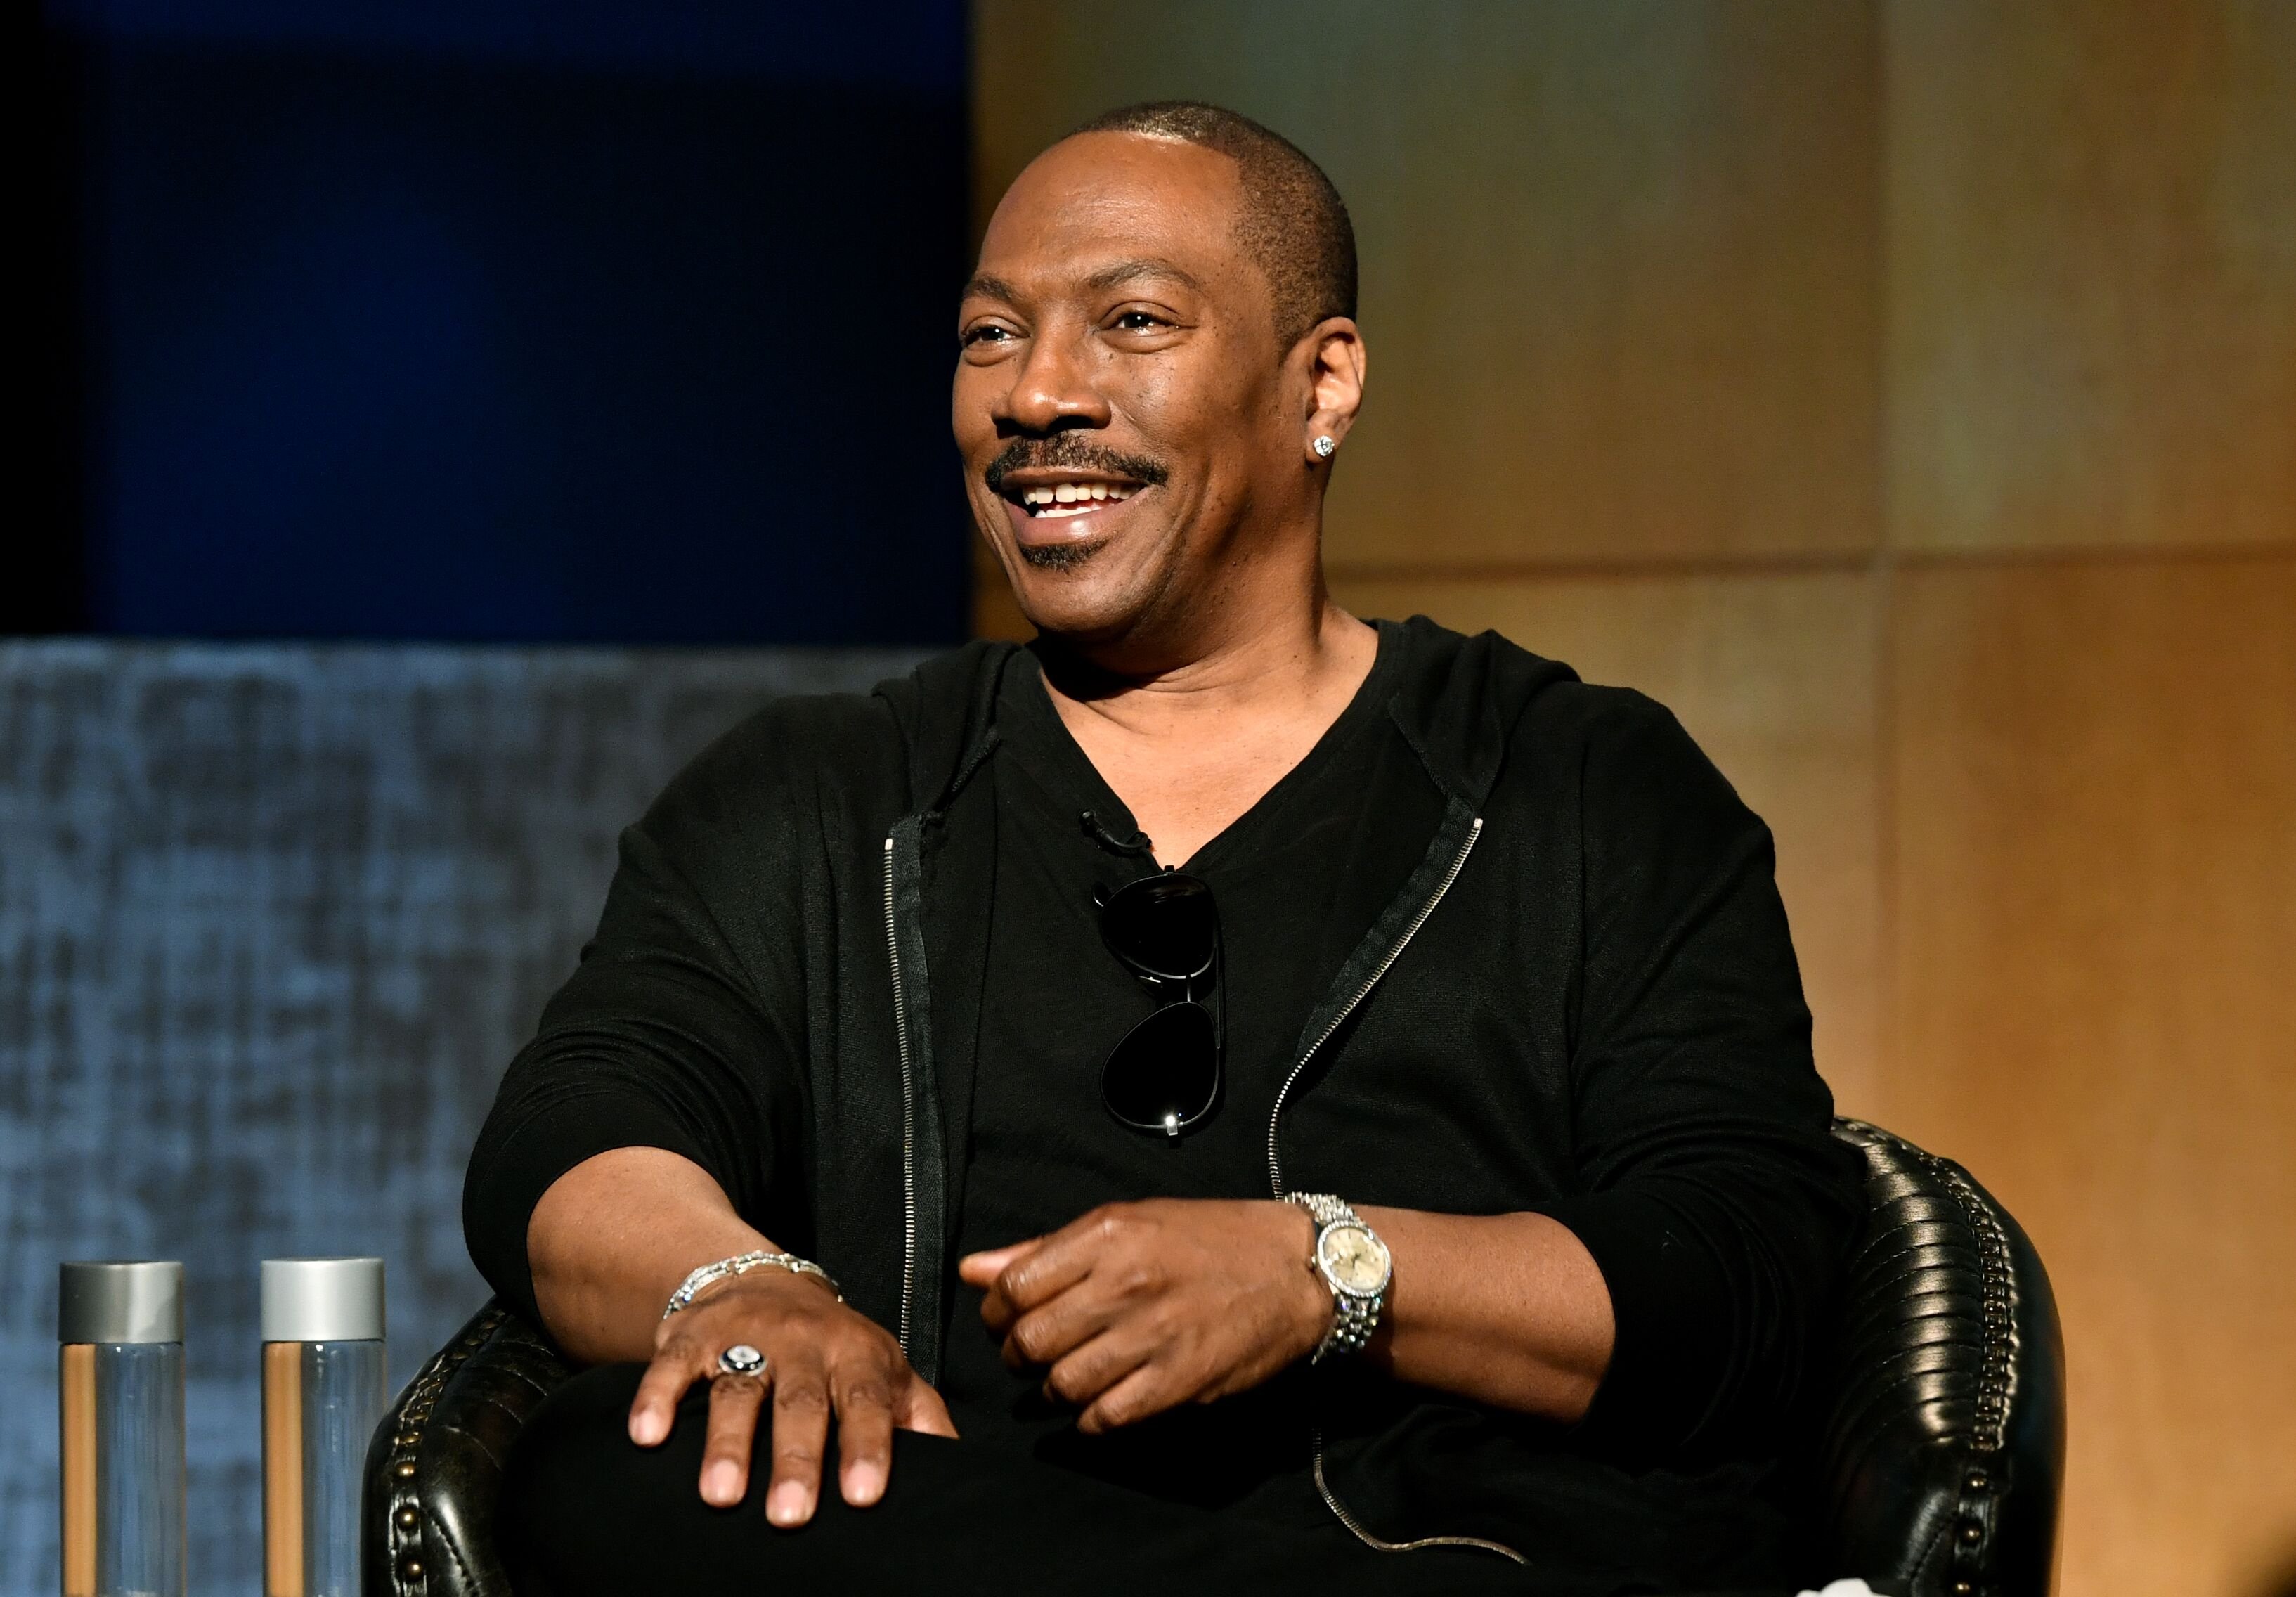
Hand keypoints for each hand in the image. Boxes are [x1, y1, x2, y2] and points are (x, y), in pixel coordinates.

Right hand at [627, 1269, 955, 1525]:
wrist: (762, 1280)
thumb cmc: (834, 1348)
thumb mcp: (885, 1370)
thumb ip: (921, 1417)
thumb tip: (960, 1471)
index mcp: (857, 1355)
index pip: (866, 1403)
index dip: (867, 1447)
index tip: (863, 1496)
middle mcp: (803, 1344)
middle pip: (800, 1404)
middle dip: (797, 1459)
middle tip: (790, 1517)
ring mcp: (745, 1338)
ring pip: (737, 1391)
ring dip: (728, 1444)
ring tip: (721, 1496)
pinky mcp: (692, 1337)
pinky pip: (672, 1367)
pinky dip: (657, 1399)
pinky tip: (646, 1436)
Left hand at [957, 1198, 1329, 1433]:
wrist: (1294, 1270)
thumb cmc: (1208, 1240)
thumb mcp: (1129, 1222)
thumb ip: (1047, 1250)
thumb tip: (974, 1270)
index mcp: (1108, 1235)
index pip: (1015, 1286)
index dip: (997, 1312)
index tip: (1005, 1320)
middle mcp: (1126, 1283)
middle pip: (1030, 1341)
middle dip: (1017, 1356)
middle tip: (1031, 1355)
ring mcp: (1153, 1335)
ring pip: (1062, 1385)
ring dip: (1052, 1392)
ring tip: (1064, 1380)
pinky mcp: (1179, 1381)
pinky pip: (1106, 1417)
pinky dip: (1089, 1420)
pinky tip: (1097, 1405)